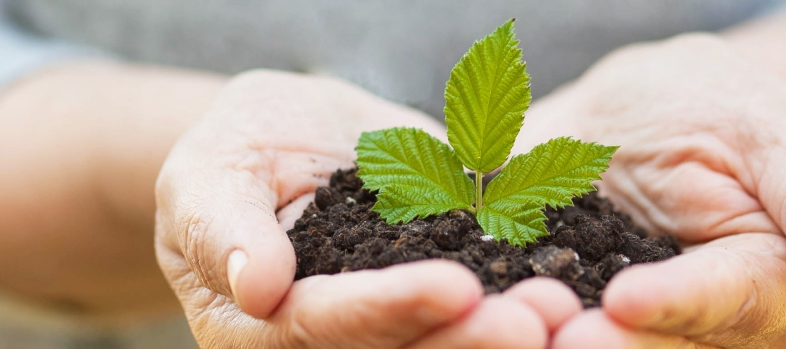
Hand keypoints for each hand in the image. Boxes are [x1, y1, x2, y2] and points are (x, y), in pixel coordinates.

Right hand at [156, 70, 580, 347]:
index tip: (453, 288)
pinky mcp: (433, 303)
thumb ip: (224, 227)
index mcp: (259, 331)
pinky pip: (475, 313)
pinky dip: (521, 302)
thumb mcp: (209, 174)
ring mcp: (385, 327)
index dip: (388, 311)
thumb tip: (258, 289)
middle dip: (468, 341)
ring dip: (506, 336)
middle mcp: (327, 345)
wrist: (291, 139)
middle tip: (537, 318)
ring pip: (445, 345)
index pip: (324, 329)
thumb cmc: (234, 152)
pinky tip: (576, 289)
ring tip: (566, 307)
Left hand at [515, 34, 785, 347]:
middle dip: (593, 344)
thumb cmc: (722, 112)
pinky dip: (490, 318)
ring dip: (534, 337)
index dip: (677, 307)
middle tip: (537, 327)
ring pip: (586, 342)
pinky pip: (529, 320)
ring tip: (489, 322)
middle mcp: (692, 329)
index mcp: (762, 290)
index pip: (724, 306)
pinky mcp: (557, 309)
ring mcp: (622, 327)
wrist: (640, 113)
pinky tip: (452, 307)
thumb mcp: (773, 134)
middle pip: (647, 348)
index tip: (625, 301)